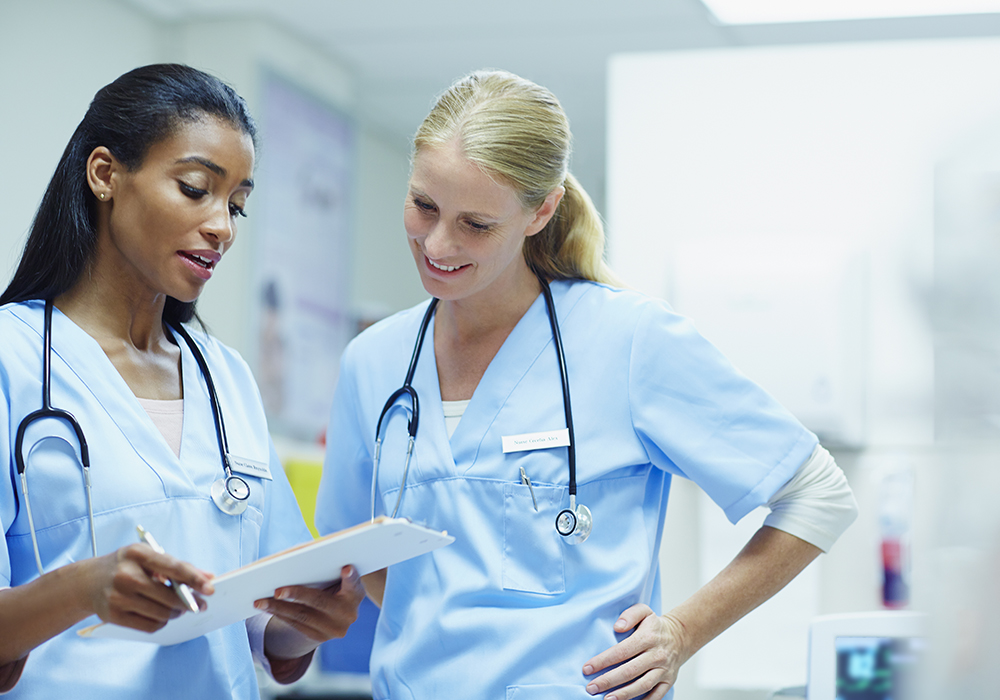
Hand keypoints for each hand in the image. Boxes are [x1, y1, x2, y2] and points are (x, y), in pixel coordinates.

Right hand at [81, 544, 214, 631]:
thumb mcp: (148, 556)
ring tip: (177, 608)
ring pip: (162, 613)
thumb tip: (208, 577)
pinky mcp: (113, 616)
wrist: (87, 582)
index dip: (194, 579)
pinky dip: (161, 622)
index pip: (173, 567)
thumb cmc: (125, 565)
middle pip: (170, 596)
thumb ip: (178, 566)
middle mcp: (126, 575)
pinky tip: (161, 615)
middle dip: (189, 602)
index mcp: (138, 554)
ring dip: (176, 613)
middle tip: (198, 604)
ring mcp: (118, 597)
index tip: (210, 588)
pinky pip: (150, 626)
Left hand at [257, 565, 365, 660]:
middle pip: (319, 601)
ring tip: (260, 601)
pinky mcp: (319, 637)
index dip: (351, 577)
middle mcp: (348, 614)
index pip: (354, 583)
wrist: (339, 612)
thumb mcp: (338, 577)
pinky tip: (266, 607)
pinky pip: (296, 625)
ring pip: (302, 616)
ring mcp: (334, 629)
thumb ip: (328, 567)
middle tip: (278, 591)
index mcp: (355, 593)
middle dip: (297, 595)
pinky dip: (280, 615)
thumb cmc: (335, 584)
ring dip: (278, 608)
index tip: (346, 568)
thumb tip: (295, 557)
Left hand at [582, 605, 690, 699]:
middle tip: (591, 688)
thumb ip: (630, 615)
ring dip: (624, 694)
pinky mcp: (668, 681)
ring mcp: (663, 670)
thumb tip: (617, 626)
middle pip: (630, 671)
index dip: (603, 661)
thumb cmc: (655, 626)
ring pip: (642, 685)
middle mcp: (656, 655)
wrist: (681, 636)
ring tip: (607, 699)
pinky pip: (656, 696)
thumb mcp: (644, 611)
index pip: (621, 651)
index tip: (587, 668)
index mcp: (647, 638)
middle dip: (608, 681)